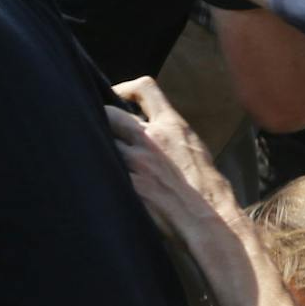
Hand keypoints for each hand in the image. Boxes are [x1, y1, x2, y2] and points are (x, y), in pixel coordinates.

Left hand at [104, 76, 240, 240]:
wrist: (207, 218)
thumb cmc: (206, 187)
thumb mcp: (193, 147)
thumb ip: (169, 133)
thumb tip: (151, 127)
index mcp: (172, 125)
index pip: (144, 88)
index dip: (125, 88)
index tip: (117, 97)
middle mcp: (151, 139)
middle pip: (110, 114)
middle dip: (102, 120)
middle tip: (98, 129)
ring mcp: (137, 162)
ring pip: (102, 143)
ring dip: (99, 149)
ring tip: (97, 156)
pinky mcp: (128, 186)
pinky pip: (104, 171)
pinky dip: (101, 172)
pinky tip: (102, 181)